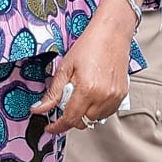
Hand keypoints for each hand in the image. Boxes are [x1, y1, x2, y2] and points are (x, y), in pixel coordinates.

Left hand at [33, 0, 139, 134]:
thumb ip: (53, 92)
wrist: (112, 33)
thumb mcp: (65, 68)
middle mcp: (103, 96)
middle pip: (83, 122)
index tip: (51, 128)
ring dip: (84, 114)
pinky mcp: (122, 95)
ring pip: (95, 119)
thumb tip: (40, 108)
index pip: (70, 119)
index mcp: (87, 90)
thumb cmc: (90, 45)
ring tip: (80, 95)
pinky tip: (92, 96)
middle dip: (71, 118)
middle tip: (66, 102)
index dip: (58, 126)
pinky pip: (106, 112)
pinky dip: (97, 110)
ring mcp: (114, 97)